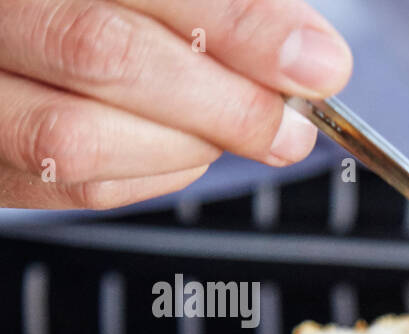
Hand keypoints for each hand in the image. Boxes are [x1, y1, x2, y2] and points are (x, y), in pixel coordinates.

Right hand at [0, 0, 351, 209]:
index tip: (317, 65)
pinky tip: (184, 149)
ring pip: (78, 138)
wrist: (35, 27)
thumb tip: (311, 60)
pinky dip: (152, 175)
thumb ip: (224, 9)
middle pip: (104, 56)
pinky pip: (69, 186)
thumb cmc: (119, 12)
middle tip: (291, 124)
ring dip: (187, 146)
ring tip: (240, 133)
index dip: (240, 26)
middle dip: (225, 101)